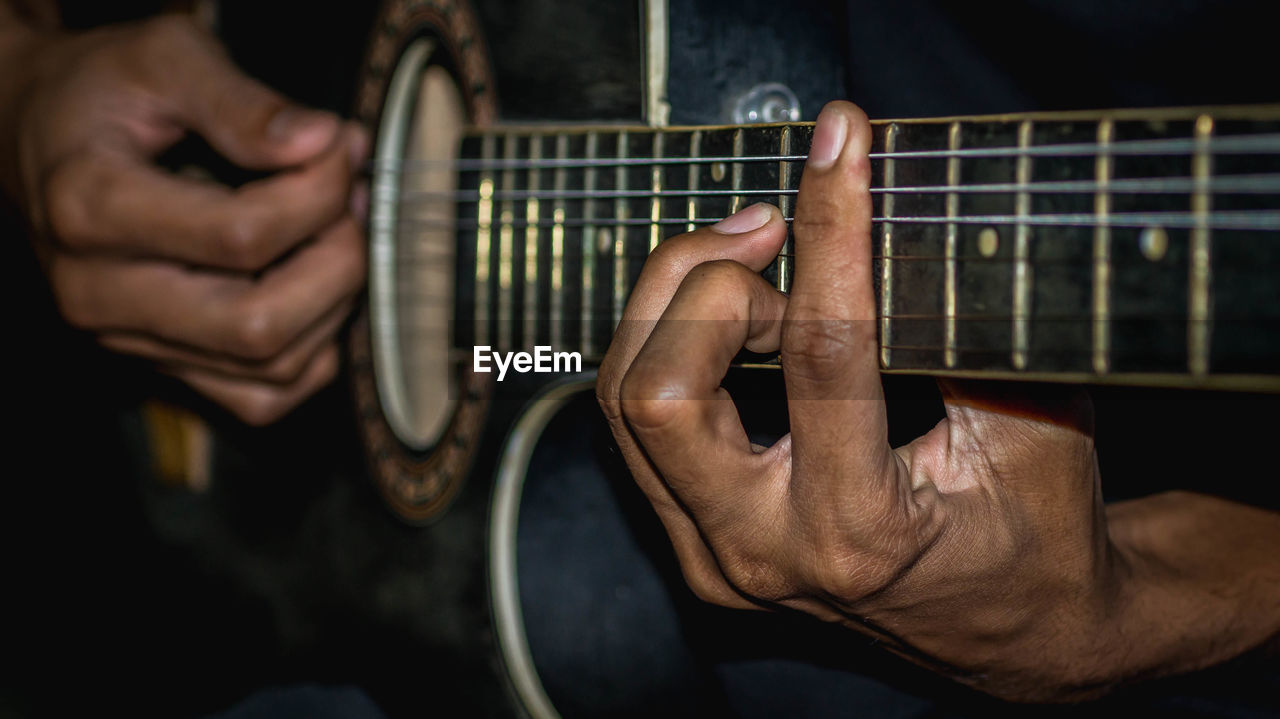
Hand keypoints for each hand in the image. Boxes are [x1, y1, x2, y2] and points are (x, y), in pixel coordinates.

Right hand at [3, 15, 366, 424]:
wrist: (39, 135)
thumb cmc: (100, 93)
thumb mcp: (164, 57)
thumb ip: (242, 101)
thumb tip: (322, 143)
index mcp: (91, 209)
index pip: (244, 236)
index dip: (319, 192)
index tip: (338, 146)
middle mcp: (100, 293)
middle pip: (260, 326)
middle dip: (338, 262)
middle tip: (350, 200)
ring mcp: (129, 340)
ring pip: (273, 368)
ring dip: (335, 303)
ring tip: (337, 232)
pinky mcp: (161, 365)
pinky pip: (264, 399)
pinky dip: (314, 350)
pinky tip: (315, 285)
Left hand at [597, 102, 1279, 699]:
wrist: (1015, 633)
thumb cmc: (1039, 533)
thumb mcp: (1040, 427)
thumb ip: (971, 331)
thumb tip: (905, 212)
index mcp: (862, 533)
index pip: (821, 353)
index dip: (830, 229)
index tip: (840, 143)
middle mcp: (763, 552)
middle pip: (660, 392)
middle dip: (707, 282)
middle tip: (778, 233)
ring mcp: (716, 557)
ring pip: (625, 402)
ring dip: (675, 303)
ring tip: (759, 260)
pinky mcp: (696, 543)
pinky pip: (637, 426)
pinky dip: (667, 343)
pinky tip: (732, 308)